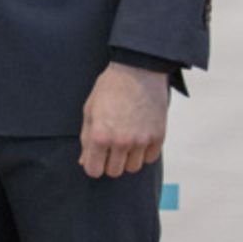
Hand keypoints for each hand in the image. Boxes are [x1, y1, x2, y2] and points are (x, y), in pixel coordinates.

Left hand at [79, 62, 167, 179]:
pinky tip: (140, 137)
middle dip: (110, 162)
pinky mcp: (158, 136)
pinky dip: (144, 152)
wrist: (138, 70)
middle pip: (114, 172)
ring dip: (128, 159)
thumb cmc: (110, 88)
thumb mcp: (90, 110)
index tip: (96, 158)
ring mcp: (141, 140)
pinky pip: (149, 158)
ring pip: (133, 168)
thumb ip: (86, 139)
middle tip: (111, 147)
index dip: (93, 165)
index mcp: (100, 136)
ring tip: (126, 141)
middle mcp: (121, 142)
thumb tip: (84, 162)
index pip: (94, 171)